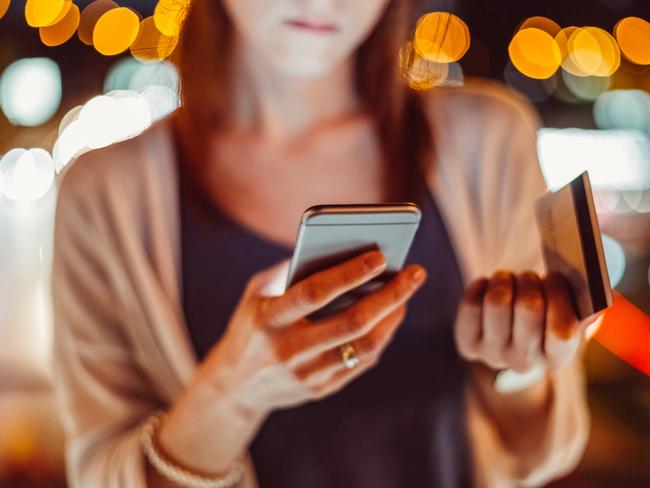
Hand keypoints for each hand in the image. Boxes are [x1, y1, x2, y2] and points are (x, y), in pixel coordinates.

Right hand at [157, 250, 425, 475]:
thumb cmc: (251, 324)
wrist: (234, 386)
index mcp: (268, 319)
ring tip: (405, 295)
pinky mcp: (319, 389)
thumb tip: (342, 249)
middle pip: (351, 322)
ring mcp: (305, 374)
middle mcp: (287, 350)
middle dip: (389, 295)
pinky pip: (360, 363)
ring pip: (363, 347)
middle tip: (415, 273)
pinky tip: (390, 317)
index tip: (380, 255)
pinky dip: (380, 338)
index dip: (349, 273)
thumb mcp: (258, 293)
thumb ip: (292, 270)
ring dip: (392, 318)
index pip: (315, 293)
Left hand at [453, 270, 599, 373]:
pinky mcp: (467, 344)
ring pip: (497, 301)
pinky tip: (488, 285)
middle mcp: (524, 362)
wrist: (509, 342)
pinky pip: (471, 303)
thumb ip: (584, 308)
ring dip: (505, 280)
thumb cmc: (544, 320)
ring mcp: (493, 355)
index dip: (558, 296)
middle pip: (528, 307)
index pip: (562, 331)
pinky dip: (481, 285)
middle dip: (530, 281)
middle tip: (529, 276)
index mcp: (557, 358)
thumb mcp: (568, 317)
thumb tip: (596, 300)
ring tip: (509, 279)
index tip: (555, 276)